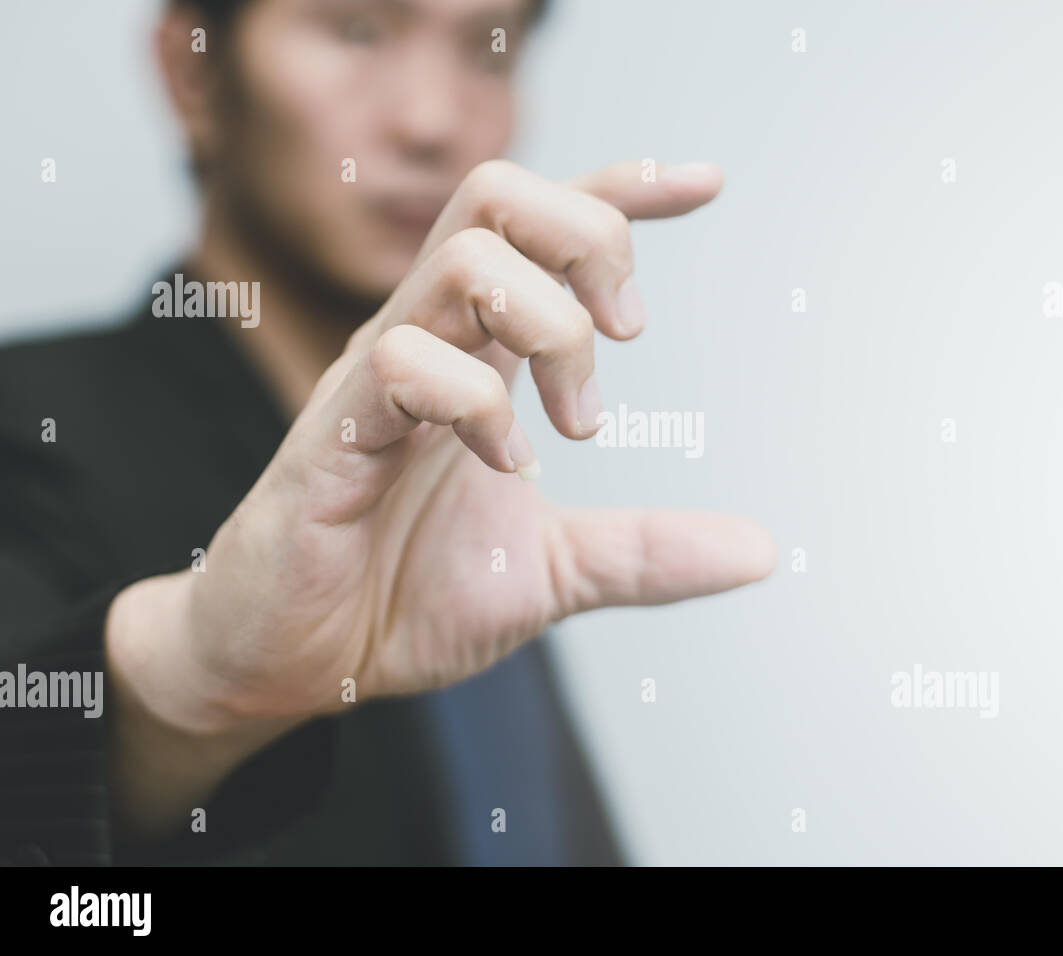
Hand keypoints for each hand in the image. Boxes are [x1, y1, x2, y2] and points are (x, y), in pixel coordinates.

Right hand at [110, 160, 774, 750]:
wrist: (299, 663)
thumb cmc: (403, 593)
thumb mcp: (556, 569)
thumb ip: (649, 551)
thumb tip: (760, 551)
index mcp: (476, 353)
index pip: (544, 230)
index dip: (624, 188)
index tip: (705, 185)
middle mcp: (427, 340)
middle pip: (501, 196)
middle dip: (589, 239)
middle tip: (627, 336)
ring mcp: (376, 376)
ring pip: (464, 259)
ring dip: (551, 328)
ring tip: (574, 422)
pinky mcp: (334, 430)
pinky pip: (404, 362)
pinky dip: (478, 405)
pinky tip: (506, 465)